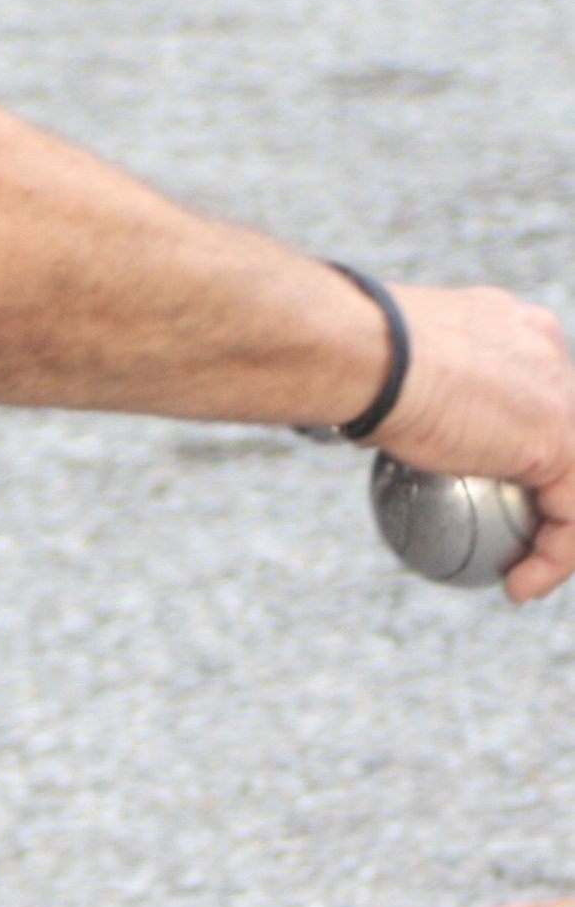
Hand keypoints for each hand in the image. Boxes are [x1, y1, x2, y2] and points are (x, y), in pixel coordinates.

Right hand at [371, 284, 574, 603]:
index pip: (533, 388)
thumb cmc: (354, 351)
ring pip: (574, 478)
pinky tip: (520, 583)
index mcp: (511, 323)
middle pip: (562, 426)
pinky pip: (571, 515)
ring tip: (526, 567)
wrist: (364, 354)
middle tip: (515, 520)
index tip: (490, 471)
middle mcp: (548, 348)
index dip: (518, 436)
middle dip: (544, 483)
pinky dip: (553, 558)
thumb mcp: (394, 361)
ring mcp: (563, 392)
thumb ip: (417, 381)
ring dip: (556, 531)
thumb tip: (388, 412)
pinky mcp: (565, 440)